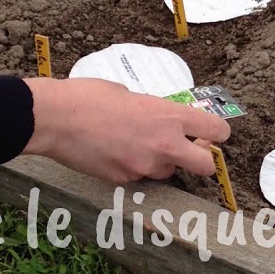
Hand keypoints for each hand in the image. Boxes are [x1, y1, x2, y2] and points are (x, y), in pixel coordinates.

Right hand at [21, 77, 230, 184]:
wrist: (55, 119)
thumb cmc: (88, 96)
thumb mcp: (130, 93)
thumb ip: (152, 110)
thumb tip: (157, 118)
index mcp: (169, 116)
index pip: (215, 131)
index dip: (218, 134)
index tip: (212, 134)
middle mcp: (164, 145)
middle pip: (205, 165)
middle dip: (202, 160)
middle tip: (189, 150)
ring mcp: (144, 166)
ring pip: (168, 172)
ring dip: (161, 162)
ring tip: (136, 145)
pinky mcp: (124, 180)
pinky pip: (139, 177)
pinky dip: (133, 167)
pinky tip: (114, 152)